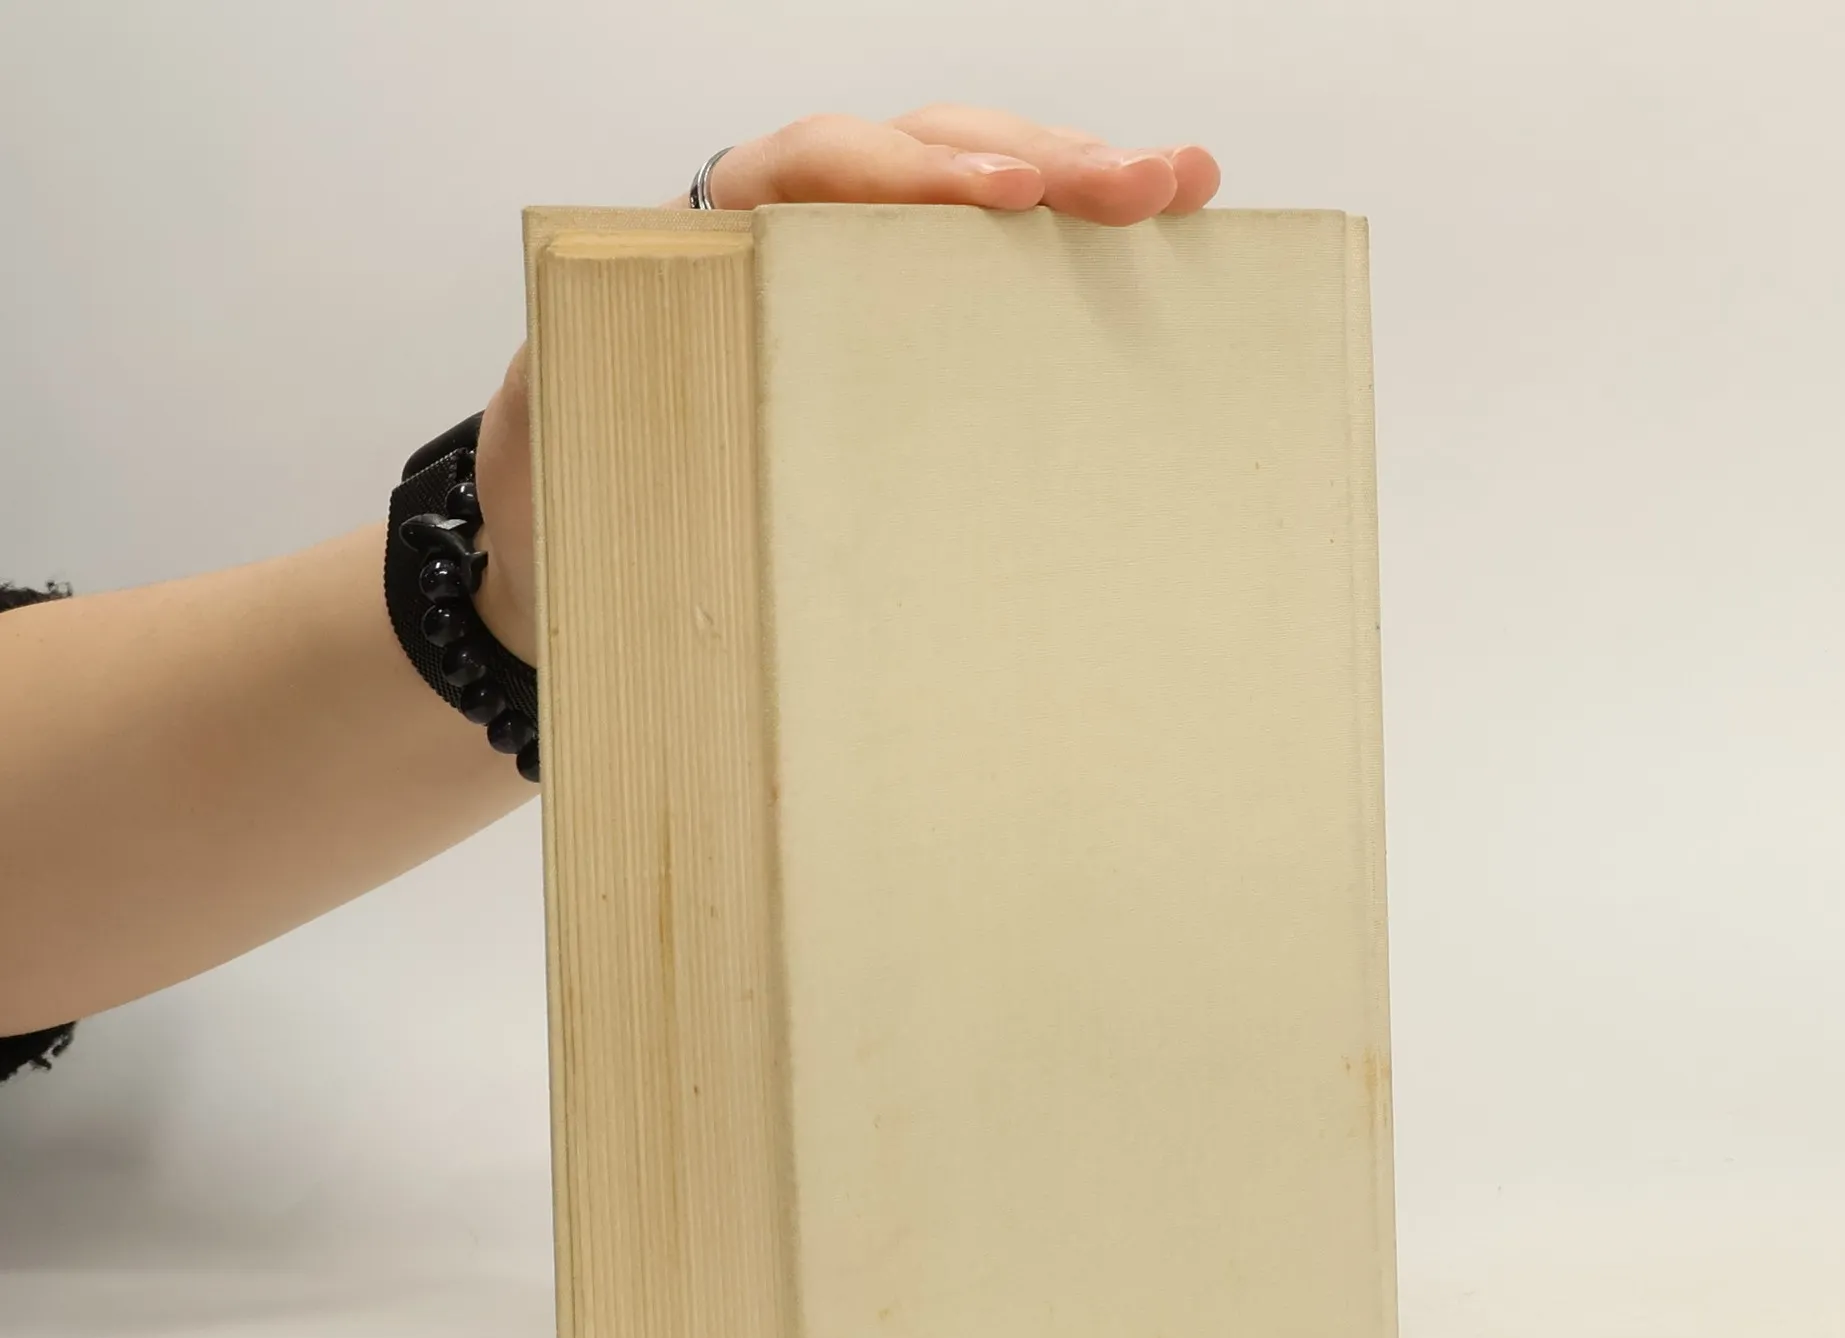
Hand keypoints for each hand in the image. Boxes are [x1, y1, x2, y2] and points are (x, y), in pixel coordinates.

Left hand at [471, 105, 1220, 662]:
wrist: (562, 563)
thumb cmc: (563, 500)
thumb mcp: (553, 436)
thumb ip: (575, 387)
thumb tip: (618, 379)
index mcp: (706, 240)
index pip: (817, 169)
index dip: (909, 175)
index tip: (1001, 201)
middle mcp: (791, 240)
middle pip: (925, 160)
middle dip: (1043, 160)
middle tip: (1152, 180)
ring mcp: (852, 289)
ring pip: (973, 205)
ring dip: (1080, 190)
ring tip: (1182, 190)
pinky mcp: (896, 346)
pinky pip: (982, 286)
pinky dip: (1061, 268)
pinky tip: (1148, 254)